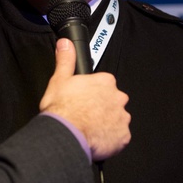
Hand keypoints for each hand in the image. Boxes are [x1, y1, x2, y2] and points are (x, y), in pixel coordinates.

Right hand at [39, 38, 129, 160]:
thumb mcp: (60, 79)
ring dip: (108, 123)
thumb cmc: (62, 108)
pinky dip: (111, 138)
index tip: (85, 99)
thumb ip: (66, 60)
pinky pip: (119, 136)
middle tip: (87, 114)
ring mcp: (122, 117)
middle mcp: (118, 98)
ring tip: (90, 128)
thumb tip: (65, 44)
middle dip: (103, 107)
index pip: (105, 84)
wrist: (66, 134)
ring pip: (117, 119)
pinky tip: (97, 138)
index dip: (94, 92)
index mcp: (105, 82)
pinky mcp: (123, 136)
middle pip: (113, 101)